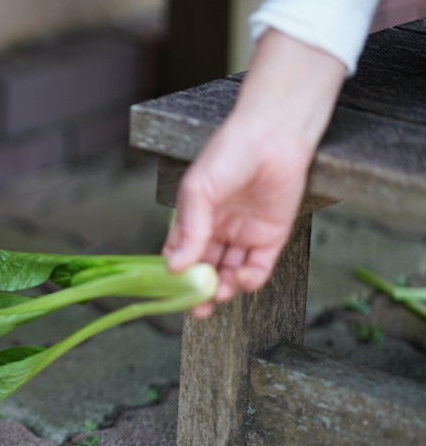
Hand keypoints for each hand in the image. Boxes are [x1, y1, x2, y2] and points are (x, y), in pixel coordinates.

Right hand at [162, 29, 347, 317]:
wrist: (274, 136)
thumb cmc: (229, 153)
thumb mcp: (198, 191)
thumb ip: (190, 230)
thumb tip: (174, 266)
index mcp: (193, 217)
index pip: (179, 254)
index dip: (174, 276)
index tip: (170, 294)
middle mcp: (217, 229)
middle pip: (204, 269)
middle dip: (200, 291)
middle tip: (197, 309)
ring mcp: (244, 234)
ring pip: (230, 273)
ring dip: (224, 288)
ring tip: (219, 294)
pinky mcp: (271, 237)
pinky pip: (258, 267)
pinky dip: (251, 279)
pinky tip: (243, 279)